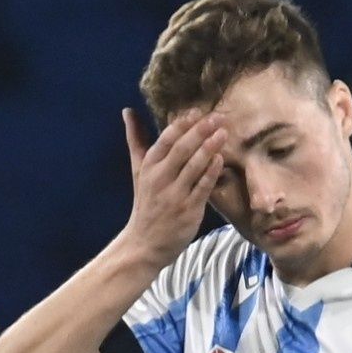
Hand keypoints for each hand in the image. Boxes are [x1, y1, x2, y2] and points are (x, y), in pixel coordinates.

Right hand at [117, 102, 233, 263]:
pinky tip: (221, 158)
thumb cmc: (145, 202)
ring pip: (194, 166)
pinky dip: (212, 172)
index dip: (183, 124)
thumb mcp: (138, 169)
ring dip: (210, 147)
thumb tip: (127, 111)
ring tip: (224, 132)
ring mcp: (174, 194)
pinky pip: (202, 187)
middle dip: (201, 131)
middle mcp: (160, 178)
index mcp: (149, 166)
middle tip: (218, 116)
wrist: (145, 242)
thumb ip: (136, 139)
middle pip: (182, 149)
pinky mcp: (188, 210)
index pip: (166, 139)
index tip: (198, 110)